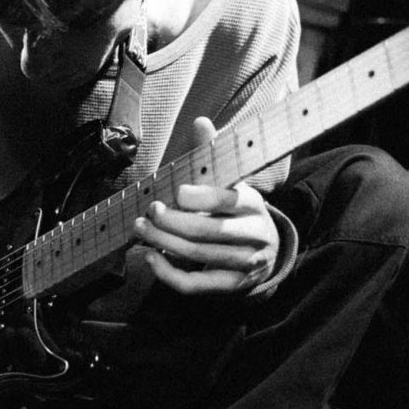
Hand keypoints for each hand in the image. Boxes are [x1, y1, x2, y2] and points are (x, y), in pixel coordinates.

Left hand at [133, 117, 279, 295]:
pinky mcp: (232, 287)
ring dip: (164, 243)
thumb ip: (213, 154)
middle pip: (207, 231)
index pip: (226, 199)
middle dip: (172, 221)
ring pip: (197, 257)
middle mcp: (254, 235)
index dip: (199, 197)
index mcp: (253, 204)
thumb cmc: (238, 210)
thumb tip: (200, 121)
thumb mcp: (232, 181)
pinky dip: (168, 273)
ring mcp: (245, 264)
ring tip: (140, 229)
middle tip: (149, 211)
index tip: (175, 192)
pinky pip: (196, 286)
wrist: (267, 251)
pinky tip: (150, 257)